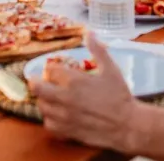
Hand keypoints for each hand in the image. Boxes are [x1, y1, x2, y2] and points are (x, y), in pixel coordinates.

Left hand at [30, 32, 139, 151]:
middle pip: (37, 88)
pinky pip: (48, 124)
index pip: (50, 69)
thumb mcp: (111, 69)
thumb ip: (98, 50)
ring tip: (52, 97)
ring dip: (44, 99)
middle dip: (37, 82)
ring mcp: (63, 116)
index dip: (52, 67)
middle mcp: (64, 97)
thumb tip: (90, 33)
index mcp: (74, 80)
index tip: (56, 69)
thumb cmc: (120, 96)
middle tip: (42, 81)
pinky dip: (50, 118)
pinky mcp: (66, 131)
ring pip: (41, 106)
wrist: (127, 125)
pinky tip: (58, 114)